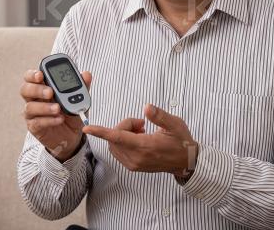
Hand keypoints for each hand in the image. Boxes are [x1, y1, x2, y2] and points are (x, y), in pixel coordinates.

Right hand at [20, 68, 92, 160]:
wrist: (72, 135)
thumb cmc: (70, 113)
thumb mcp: (78, 99)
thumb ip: (81, 86)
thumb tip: (86, 74)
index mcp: (42, 87)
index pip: (30, 77)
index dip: (32, 74)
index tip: (40, 75)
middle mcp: (33, 99)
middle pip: (25, 89)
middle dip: (37, 89)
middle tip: (50, 92)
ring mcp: (32, 113)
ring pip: (30, 107)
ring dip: (44, 107)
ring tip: (58, 109)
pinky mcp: (34, 127)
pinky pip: (37, 122)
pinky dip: (49, 120)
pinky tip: (59, 119)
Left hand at [82, 103, 197, 176]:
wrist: (185, 162)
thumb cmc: (180, 142)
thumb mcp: (174, 124)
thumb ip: (159, 115)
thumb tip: (146, 107)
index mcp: (145, 146)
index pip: (117, 137)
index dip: (101, 132)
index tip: (88, 128)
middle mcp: (136, 157)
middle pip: (115, 137)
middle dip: (124, 126)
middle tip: (141, 123)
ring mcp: (134, 164)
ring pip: (115, 144)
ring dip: (123, 134)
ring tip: (141, 131)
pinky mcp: (133, 166)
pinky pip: (119, 151)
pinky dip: (124, 141)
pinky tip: (139, 138)